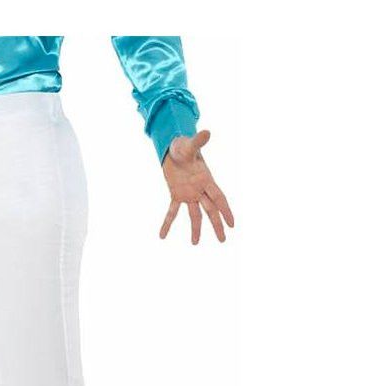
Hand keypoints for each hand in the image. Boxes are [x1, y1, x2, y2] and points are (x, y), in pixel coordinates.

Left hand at [160, 130, 233, 244]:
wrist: (175, 148)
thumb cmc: (184, 146)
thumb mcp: (189, 145)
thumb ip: (198, 142)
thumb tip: (207, 132)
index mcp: (207, 180)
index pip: (219, 198)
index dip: (226, 211)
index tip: (233, 224)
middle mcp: (200, 189)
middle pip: (210, 210)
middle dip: (217, 225)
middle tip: (223, 240)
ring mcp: (189, 193)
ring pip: (195, 214)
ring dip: (196, 228)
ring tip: (195, 243)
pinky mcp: (177, 194)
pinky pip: (172, 211)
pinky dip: (167, 223)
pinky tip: (162, 235)